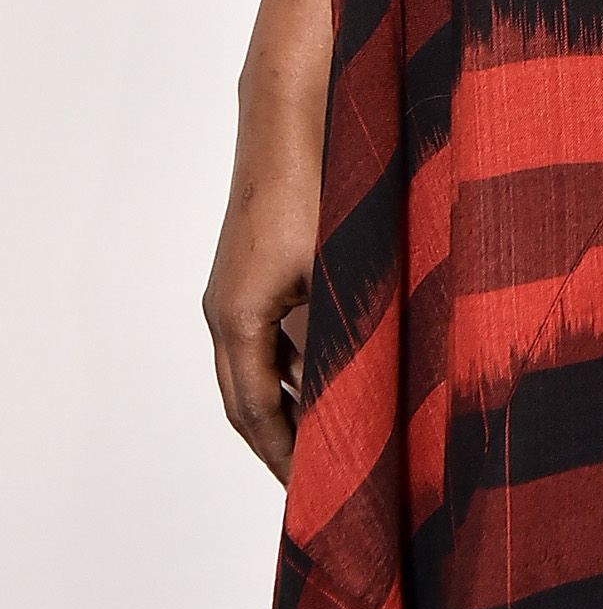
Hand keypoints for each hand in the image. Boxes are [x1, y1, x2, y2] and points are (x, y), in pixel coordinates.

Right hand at [203, 104, 319, 483]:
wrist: (294, 115)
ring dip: (290, 403)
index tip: (312, 493)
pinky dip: (295, 365)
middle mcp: (226, 309)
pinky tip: (334, 372)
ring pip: (258, 366)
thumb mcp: (337, 270)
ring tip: (333, 437)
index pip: (252, 413)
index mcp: (237, 318)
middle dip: (282, 443)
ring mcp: (237, 288)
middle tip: (322, 483)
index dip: (282, 457)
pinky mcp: (255, 268)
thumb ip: (342, 334)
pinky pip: (269, 336)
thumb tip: (369, 394)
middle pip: (246, 399)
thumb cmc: (317, 186)